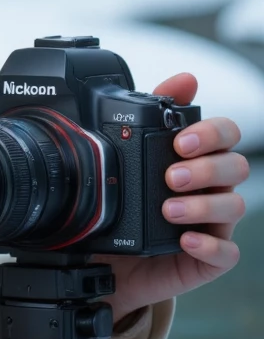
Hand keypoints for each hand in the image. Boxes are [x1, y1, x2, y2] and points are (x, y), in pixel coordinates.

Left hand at [101, 71, 247, 324]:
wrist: (103, 259)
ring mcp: (212, 223)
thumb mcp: (125, 159)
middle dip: (205, 168)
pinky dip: (211, 246)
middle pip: (235, 166)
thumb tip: (186, 79)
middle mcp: (209, 187)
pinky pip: (227, 253)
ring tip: (169, 209)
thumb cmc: (121, 204)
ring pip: (234, 206)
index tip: (180, 141)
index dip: (210, 132)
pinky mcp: (207, 258)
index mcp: (195, 158)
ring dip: (203, 205)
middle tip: (170, 176)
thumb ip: (151, 116)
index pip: (223, 134)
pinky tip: (188, 241)